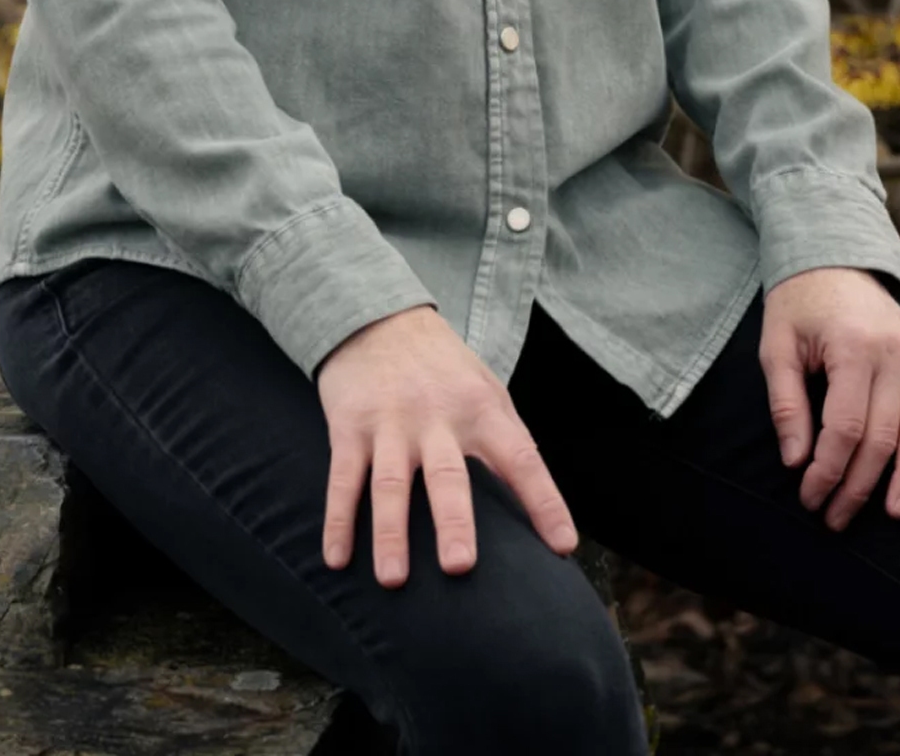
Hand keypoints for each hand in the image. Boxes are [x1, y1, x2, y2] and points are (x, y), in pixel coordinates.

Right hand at [316, 306, 576, 586]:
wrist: (380, 319)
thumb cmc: (445, 369)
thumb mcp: (487, 391)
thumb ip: (506, 440)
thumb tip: (531, 500)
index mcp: (485, 411)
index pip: (523, 461)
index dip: (545, 503)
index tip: (563, 546)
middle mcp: (440, 419)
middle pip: (449, 477)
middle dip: (455, 523)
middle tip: (461, 567)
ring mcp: (392, 425)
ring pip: (391, 485)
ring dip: (391, 534)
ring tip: (394, 579)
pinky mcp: (350, 427)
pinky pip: (343, 480)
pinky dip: (337, 521)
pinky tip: (336, 559)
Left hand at [761, 266, 899, 527]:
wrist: (833, 259)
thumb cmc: (798, 306)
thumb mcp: (776, 349)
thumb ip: (787, 404)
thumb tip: (797, 460)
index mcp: (854, 351)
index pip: (846, 428)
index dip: (826, 470)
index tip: (808, 497)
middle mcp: (895, 355)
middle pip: (882, 437)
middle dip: (858, 485)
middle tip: (835, 519)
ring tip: (895, 513)